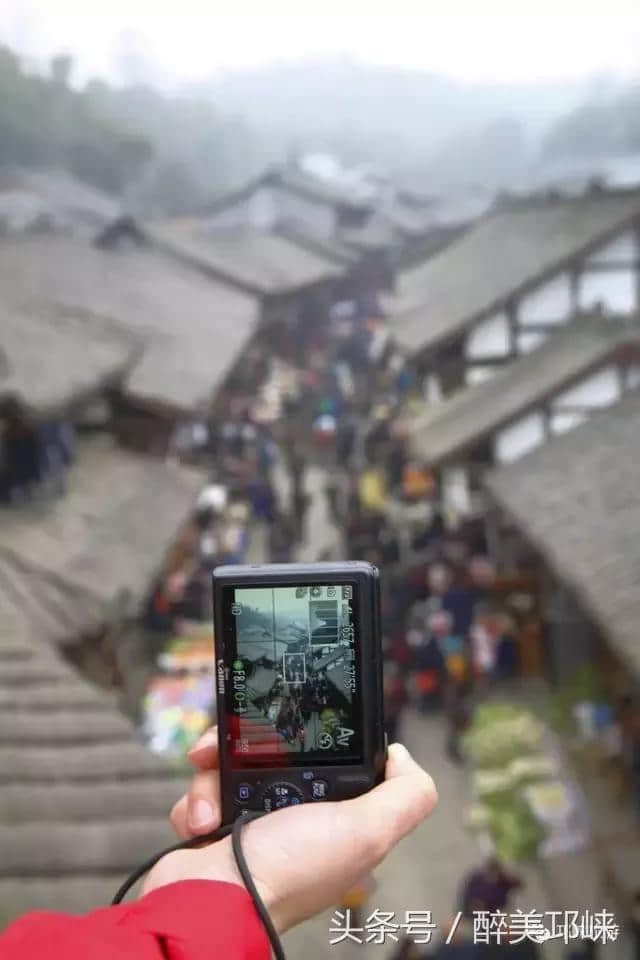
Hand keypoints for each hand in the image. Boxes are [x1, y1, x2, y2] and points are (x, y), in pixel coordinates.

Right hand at [143, 727, 436, 933]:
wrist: (209, 905)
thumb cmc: (289, 869)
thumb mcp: (366, 831)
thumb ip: (404, 796)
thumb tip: (401, 755)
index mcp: (335, 817)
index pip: (331, 757)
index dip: (317, 738)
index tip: (299, 723)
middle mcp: (295, 817)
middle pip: (276, 751)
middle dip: (253, 745)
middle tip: (234, 749)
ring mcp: (252, 821)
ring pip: (236, 763)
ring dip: (219, 773)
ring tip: (215, 802)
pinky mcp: (214, 825)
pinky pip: (205, 789)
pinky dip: (197, 800)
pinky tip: (202, 821)